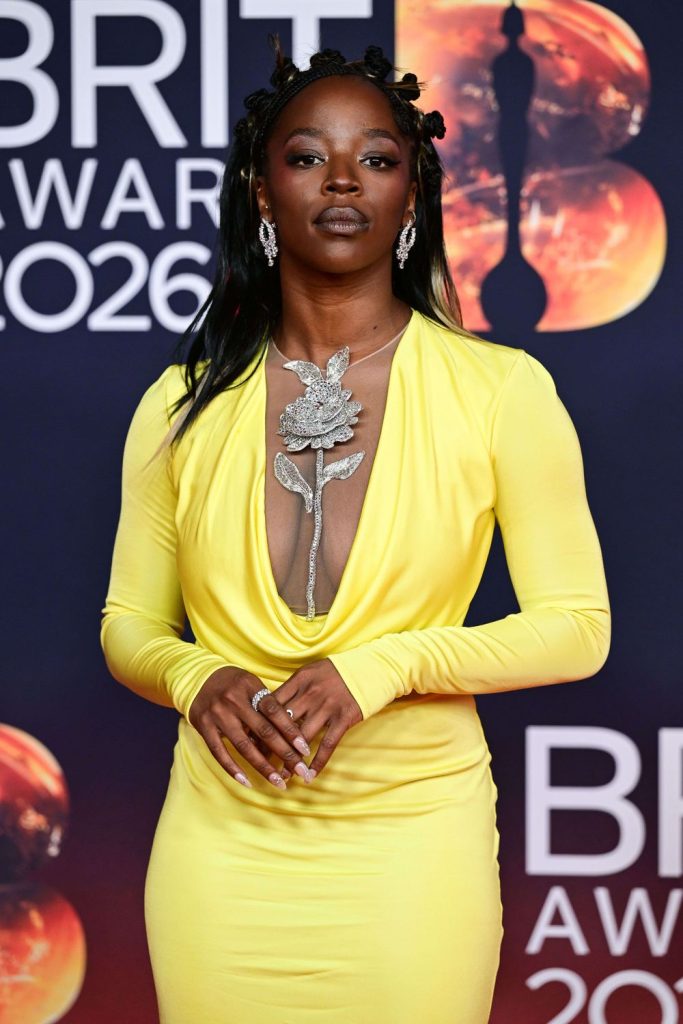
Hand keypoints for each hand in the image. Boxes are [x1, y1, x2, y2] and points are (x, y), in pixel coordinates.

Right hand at [188, 666, 314, 790]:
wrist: (198, 678)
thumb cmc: (233, 683)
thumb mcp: (252, 683)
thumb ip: (267, 703)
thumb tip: (292, 731)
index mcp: (250, 687)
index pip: (275, 711)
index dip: (291, 731)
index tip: (305, 749)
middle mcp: (234, 701)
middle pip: (264, 731)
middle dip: (284, 753)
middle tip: (300, 770)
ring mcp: (218, 715)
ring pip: (244, 746)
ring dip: (263, 767)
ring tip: (279, 782)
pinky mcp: (204, 727)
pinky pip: (219, 752)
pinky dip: (233, 768)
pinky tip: (246, 781)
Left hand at [269, 659, 362, 779]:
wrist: (369, 669)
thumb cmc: (335, 672)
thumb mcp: (310, 672)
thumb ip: (291, 688)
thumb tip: (268, 707)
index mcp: (299, 680)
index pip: (272, 704)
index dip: (259, 723)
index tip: (247, 738)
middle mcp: (311, 693)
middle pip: (283, 724)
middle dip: (269, 745)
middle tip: (258, 762)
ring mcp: (327, 707)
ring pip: (302, 738)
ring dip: (291, 759)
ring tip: (281, 775)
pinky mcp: (343, 718)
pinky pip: (328, 744)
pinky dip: (318, 762)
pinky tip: (309, 776)